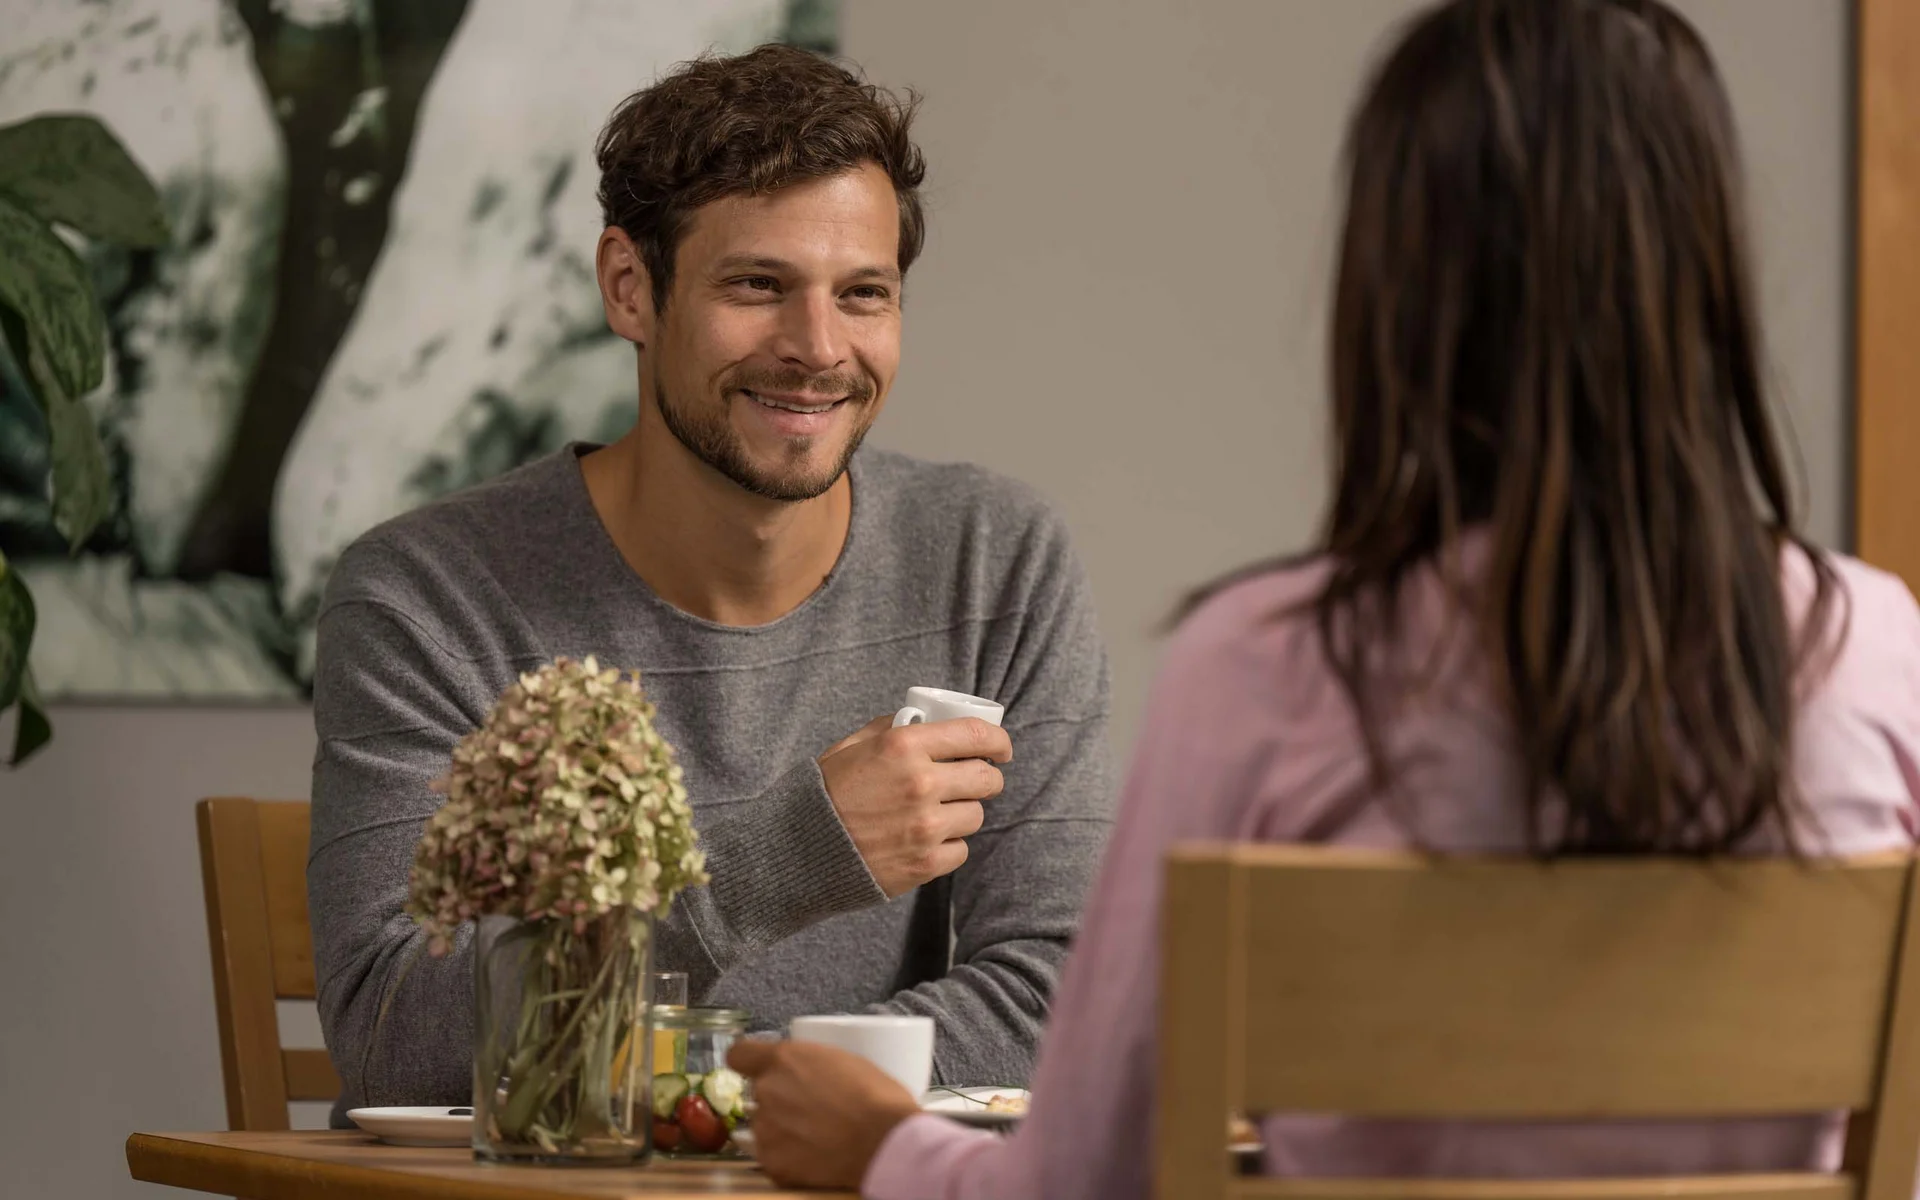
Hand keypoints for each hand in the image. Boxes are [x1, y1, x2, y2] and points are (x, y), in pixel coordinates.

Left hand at [728, 1038, 920, 1189]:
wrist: (887, 1142)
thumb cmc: (877, 1097)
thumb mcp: (843, 1059)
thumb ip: (810, 1064)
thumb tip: (805, 1072)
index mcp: (783, 1059)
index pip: (739, 1055)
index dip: (749, 1062)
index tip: (760, 1069)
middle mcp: (767, 1091)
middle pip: (758, 1092)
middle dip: (778, 1099)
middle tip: (809, 1109)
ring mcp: (766, 1130)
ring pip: (764, 1126)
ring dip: (782, 1129)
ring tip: (816, 1136)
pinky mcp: (772, 1163)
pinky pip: (772, 1156)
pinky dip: (789, 1157)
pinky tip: (814, 1157)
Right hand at [818, 716, 1012, 896]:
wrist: (797, 852)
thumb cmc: (823, 794)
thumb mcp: (852, 747)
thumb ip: (892, 729)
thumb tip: (928, 721)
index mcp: (904, 746)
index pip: (976, 736)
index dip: (998, 742)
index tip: (1001, 748)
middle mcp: (921, 783)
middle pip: (987, 778)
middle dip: (986, 778)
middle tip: (972, 781)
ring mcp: (926, 825)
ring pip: (976, 815)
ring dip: (962, 812)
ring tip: (935, 813)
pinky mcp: (926, 862)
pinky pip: (961, 849)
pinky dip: (947, 845)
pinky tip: (923, 839)